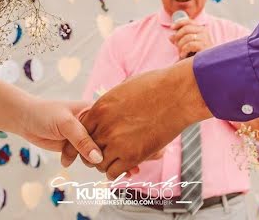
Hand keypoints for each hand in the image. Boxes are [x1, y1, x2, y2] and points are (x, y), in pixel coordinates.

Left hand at [17, 98, 103, 164]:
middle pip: (104, 142)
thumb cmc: (45, 114)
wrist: (25, 119)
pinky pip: (83, 157)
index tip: (103, 149)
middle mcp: (92, 122)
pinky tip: (66, 160)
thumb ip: (82, 140)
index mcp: (94, 110)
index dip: (109, 138)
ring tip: (70, 155)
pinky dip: (76, 160)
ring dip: (85, 158)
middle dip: (95, 151)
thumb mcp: (66, 124)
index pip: (110, 126)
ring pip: (94, 152)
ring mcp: (84, 135)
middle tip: (82, 154)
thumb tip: (98, 158)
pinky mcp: (76, 146)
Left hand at [60, 59, 210, 178]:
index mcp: (100, 107)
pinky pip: (113, 172)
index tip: (93, 141)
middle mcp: (105, 126)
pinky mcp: (133, 155)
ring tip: (115, 160)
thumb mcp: (124, 89)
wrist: (177, 94)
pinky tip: (124, 168)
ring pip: (99, 163)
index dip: (86, 137)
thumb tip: (107, 109)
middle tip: (103, 154)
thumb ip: (110, 103)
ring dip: (105, 163)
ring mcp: (117, 142)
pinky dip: (116, 172)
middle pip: (87, 148)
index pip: (81, 130)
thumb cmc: (156, 86)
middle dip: (93, 152)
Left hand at [169, 21, 213, 57]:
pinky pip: (190, 45)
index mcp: (201, 29)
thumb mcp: (186, 46)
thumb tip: (170, 37)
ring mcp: (206, 39)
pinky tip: (183, 55)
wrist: (204, 66)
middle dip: (178, 36)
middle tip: (176, 45)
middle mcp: (204, 32)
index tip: (171, 28)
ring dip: (180, 45)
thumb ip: (179, 40)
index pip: (189, 22)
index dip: (179, 23)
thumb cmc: (195, 56)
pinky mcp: (205, 47)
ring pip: (187, 37)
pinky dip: (184, 50)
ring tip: (180, 53)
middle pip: (186, 28)